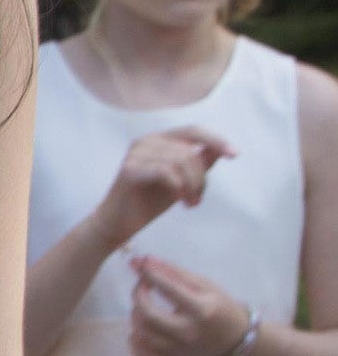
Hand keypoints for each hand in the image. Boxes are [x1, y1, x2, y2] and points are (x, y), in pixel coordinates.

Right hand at [93, 127, 232, 252]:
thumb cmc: (149, 201)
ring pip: (180, 161)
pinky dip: (178, 186)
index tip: (235, 154)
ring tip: (190, 203)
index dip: (216, 140)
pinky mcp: (130, 169)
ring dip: (191, 185)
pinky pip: (166, 172)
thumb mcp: (182, 180)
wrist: (120, 223)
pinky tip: (179, 200)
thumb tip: (221, 149)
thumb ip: (199, 163)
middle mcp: (146, 141)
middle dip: (200, 178)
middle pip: (189, 151)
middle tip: (197, 200)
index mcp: (159, 139)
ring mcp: (136, 153)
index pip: (193, 131)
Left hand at [127, 251, 254, 355]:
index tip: (142, 264)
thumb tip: (145, 260)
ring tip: (144, 305)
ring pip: (141, 334)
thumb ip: (174, 272)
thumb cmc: (220, 307)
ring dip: (135, 314)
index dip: (150, 274)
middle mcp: (188, 334)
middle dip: (138, 295)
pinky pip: (140, 354)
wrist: (233, 340)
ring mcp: (178, 352)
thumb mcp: (205, 285)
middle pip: (148, 316)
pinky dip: (134, 340)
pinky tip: (142, 329)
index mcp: (201, 311)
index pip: (169, 290)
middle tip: (141, 286)